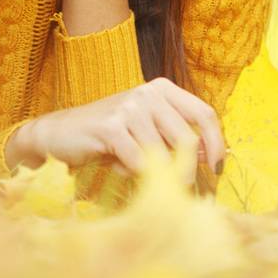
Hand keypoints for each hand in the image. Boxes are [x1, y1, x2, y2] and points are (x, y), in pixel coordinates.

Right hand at [12, 77, 226, 185]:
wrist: (61, 133)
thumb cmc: (110, 136)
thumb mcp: (147, 131)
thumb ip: (175, 137)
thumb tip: (210, 157)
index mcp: (163, 89)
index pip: (204, 113)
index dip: (216, 143)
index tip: (217, 168)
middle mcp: (148, 92)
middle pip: (187, 138)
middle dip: (188, 171)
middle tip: (181, 189)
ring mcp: (129, 107)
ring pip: (162, 154)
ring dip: (154, 174)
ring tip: (134, 171)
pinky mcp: (111, 126)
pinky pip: (138, 161)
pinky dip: (133, 173)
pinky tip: (118, 167)